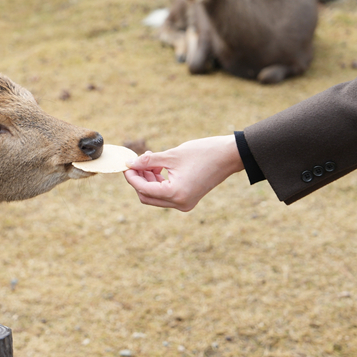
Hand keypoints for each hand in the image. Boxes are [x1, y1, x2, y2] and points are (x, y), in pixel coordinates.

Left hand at [123, 135, 243, 211]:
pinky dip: (159, 182)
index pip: (143, 189)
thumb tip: (130, 164)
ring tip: (149, 160)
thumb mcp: (171, 155)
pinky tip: (158, 167)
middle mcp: (180, 203)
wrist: (229, 155)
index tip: (126, 164)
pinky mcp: (188, 199)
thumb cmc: (202, 152)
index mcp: (175, 194)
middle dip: (138, 180)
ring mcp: (185, 204)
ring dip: (148, 180)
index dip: (131, 177)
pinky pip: (166, 194)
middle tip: (136, 162)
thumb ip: (148, 161)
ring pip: (156, 196)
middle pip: (147, 197)